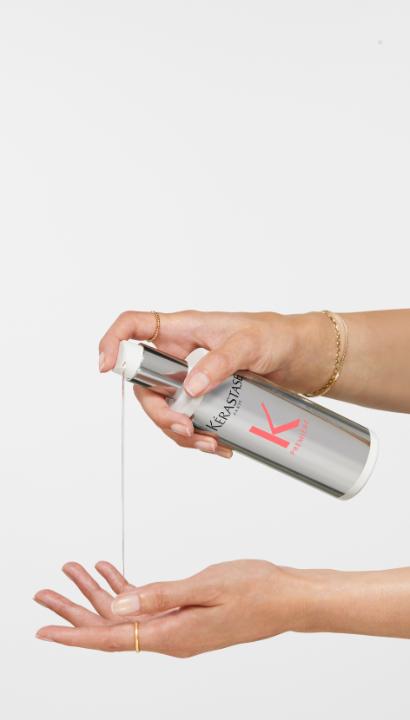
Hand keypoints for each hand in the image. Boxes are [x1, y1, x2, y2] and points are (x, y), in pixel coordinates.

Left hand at [34, 559, 309, 655]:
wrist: (288, 598)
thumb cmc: (256, 589)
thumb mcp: (206, 586)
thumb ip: (159, 595)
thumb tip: (116, 604)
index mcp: (173, 635)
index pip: (111, 639)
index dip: (74, 634)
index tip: (44, 631)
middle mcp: (170, 636)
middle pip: (110, 627)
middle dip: (75, 609)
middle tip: (44, 592)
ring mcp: (177, 627)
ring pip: (125, 614)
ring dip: (98, 592)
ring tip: (73, 569)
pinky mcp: (185, 615)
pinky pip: (145, 604)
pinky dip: (126, 586)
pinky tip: (110, 570)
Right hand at [99, 309, 329, 456]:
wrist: (303, 357)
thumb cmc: (276, 337)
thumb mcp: (250, 344)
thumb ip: (219, 361)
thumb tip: (189, 388)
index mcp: (184, 329)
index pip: (135, 325)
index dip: (113, 342)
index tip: (107, 368)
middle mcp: (181, 354)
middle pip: (145, 384)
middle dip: (158, 412)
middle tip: (183, 428)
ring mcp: (192, 378)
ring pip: (165, 409)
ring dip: (179, 432)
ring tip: (210, 444)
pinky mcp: (207, 399)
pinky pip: (189, 422)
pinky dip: (199, 438)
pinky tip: (222, 446)